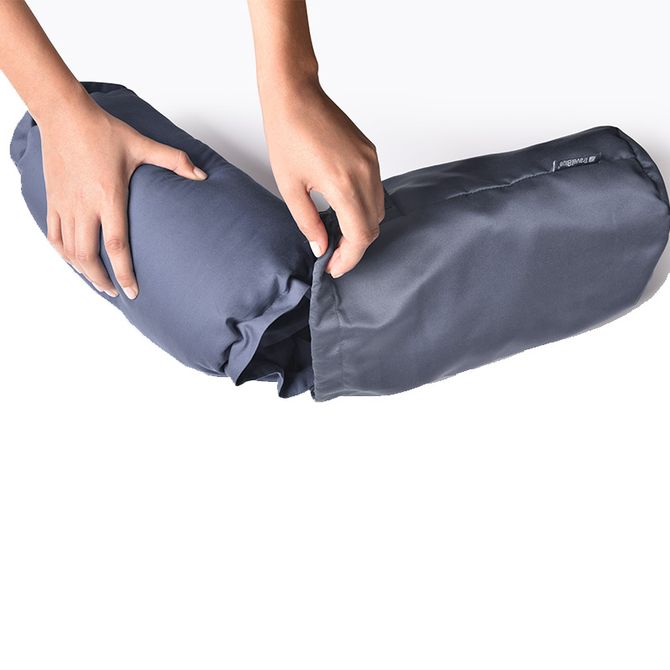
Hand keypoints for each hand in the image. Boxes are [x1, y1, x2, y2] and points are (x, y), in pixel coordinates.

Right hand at [39, 92, 206, 298]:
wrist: (64, 114)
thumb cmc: (103, 130)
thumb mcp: (143, 145)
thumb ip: (175, 161)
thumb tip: (202, 176)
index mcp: (109, 197)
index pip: (116, 246)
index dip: (124, 273)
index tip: (132, 291)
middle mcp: (84, 205)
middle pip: (88, 256)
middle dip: (102, 280)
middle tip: (116, 292)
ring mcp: (65, 204)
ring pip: (68, 250)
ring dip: (83, 271)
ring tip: (99, 281)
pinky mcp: (52, 199)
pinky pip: (53, 235)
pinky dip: (63, 253)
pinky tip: (74, 260)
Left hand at [261, 80, 384, 277]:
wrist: (295, 95)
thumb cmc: (287, 134)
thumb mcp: (290, 188)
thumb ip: (308, 223)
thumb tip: (321, 248)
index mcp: (343, 185)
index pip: (359, 236)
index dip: (348, 258)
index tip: (333, 267)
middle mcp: (364, 174)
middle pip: (373, 227)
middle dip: (354, 247)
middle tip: (332, 256)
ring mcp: (371, 162)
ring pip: (378, 210)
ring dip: (361, 228)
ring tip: (336, 235)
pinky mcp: (371, 154)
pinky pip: (376, 191)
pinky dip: (364, 207)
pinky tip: (343, 210)